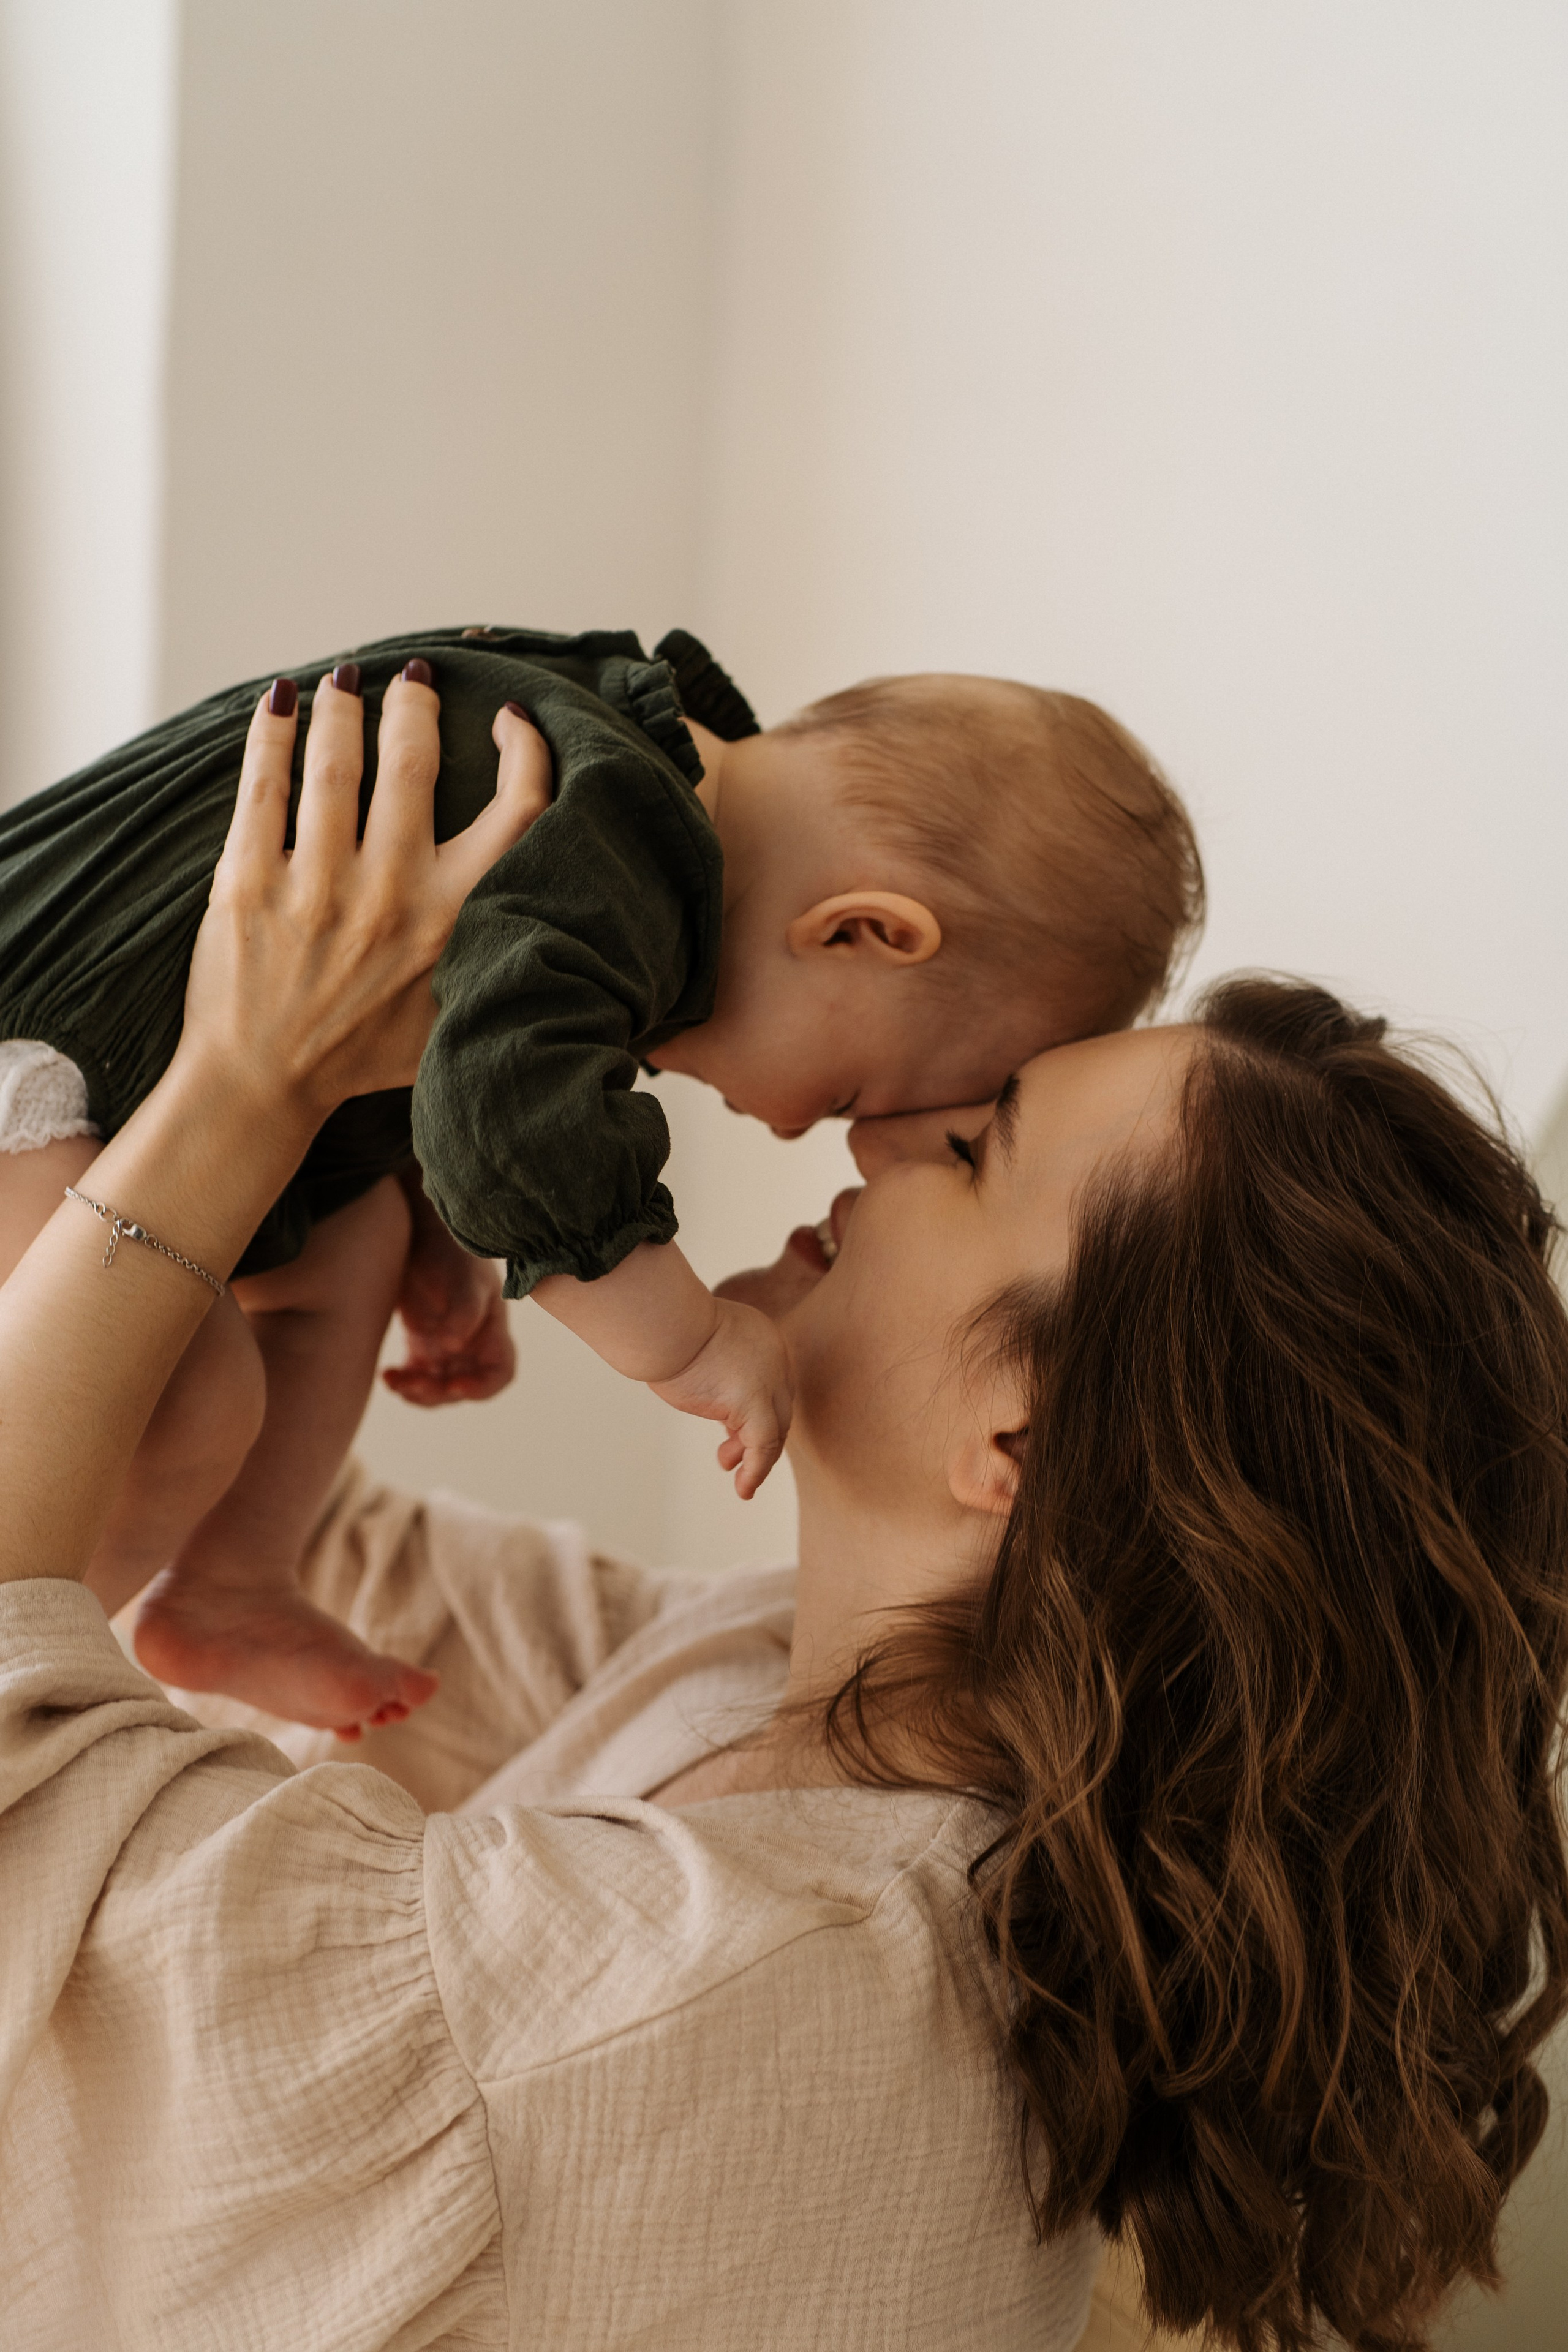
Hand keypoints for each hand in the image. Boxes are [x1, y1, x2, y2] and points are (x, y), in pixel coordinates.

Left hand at [177, 672, 551, 1130]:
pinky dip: (272, 735)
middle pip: (415, 761)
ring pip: (337, 762)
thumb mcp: (456, 1012)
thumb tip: (553, 910)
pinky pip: (263, 787)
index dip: (525, 749)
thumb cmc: (362, 1055)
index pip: (517, 811)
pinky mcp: (250, 883)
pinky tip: (279, 704)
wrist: (262, 1087)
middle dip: (415, 704)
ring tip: (345, 681)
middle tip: (412, 681)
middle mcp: (392, 894)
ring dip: (342, 707)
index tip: (510, 720)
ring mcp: (318, 885)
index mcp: (455, 919)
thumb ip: (499, 957)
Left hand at [383, 1212, 515, 1404]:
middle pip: (462, 1386)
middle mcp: (471, 1343)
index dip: (482, 1388)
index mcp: (491, 1330)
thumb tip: (454, 1347)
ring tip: (394, 1380)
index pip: (499, 1373)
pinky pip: (415, 1376)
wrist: (418, 1231)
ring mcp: (445, 1345)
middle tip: (414, 1382)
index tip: (455, 1387)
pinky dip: (402, 1382)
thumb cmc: (450, 1250)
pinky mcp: (420, 1343)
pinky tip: (387, 1375)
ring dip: (418, 1391)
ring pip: (436, 1387)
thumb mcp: (464, 1278)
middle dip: (439, 1392)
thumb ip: (464, 1311)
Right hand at [649, 1297, 793, 1499]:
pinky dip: (756, 1470)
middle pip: (777, 1408)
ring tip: (738, 1476)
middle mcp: (775, 1359)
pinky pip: (763, 1446)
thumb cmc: (666, 1327)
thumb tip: (705, 1386)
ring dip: (756, 1458)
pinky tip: (745, 1488)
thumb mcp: (701, 1342)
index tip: (731, 1432)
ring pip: (774, 1430)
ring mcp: (769, 1382)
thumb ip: (715, 1363)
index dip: (755, 1412)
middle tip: (730, 1456)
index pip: (771, 1384)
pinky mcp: (755, 1404)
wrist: (664, 1323)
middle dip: (756, 1436)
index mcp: (763, 1338)